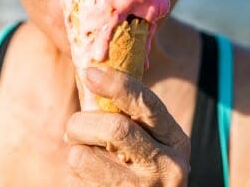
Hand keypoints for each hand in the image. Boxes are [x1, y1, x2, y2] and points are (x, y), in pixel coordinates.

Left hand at [65, 67, 190, 186]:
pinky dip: (76, 174)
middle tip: (74, 128)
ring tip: (87, 157)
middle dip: (81, 123)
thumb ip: (126, 113)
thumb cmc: (142, 167)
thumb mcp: (150, 140)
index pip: (147, 104)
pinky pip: (76, 179)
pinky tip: (92, 178)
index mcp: (175, 140)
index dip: (117, 84)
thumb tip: (89, 77)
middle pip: (113, 128)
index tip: (90, 73)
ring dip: (75, 151)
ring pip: (84, 156)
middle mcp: (166, 167)